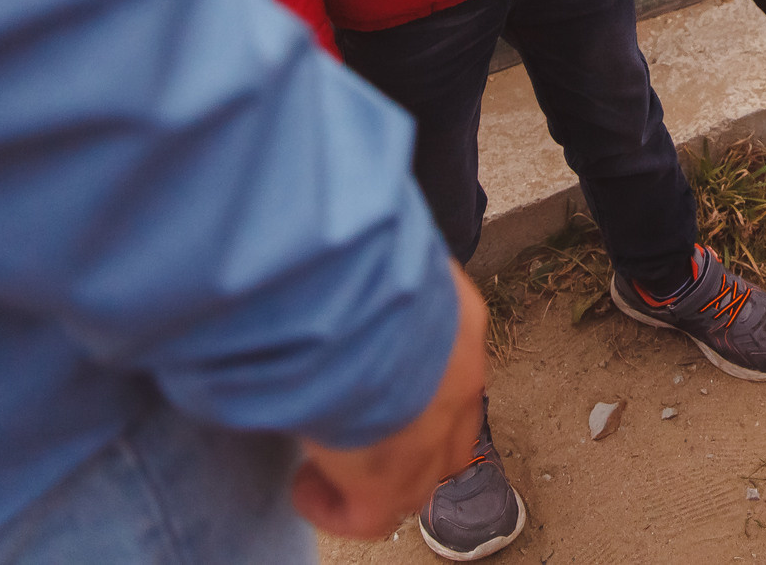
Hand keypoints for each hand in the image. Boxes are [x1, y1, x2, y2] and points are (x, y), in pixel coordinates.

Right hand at [291, 262, 489, 539]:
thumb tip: (352, 248)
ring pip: (414, 477)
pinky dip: (332, 507)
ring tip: (323, 454)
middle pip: (447, 428)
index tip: (378, 373)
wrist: (357, 304)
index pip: (454, 363)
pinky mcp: (388, 486)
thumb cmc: (362, 260)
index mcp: (461, 323)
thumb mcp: (386, 250)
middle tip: (356, 423)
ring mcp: (430, 441)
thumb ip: (380, 262)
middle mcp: (459, 384)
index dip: (418, 377)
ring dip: (369, 470)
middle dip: (408, 433)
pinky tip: (304, 485)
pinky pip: (366, 517)